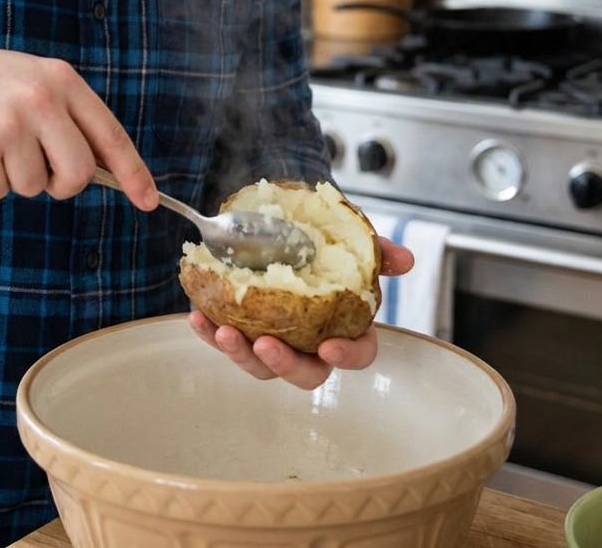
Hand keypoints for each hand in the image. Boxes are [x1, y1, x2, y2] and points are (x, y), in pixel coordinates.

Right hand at [0, 41, 156, 206]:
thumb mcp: (31, 80)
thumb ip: (68, 118)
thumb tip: (107, 171)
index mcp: (60, 79)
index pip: (109, 134)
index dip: (132, 172)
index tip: (148, 201)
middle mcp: (39, 99)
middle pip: (78, 174)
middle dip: (61, 183)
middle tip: (36, 167)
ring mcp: (7, 125)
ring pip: (34, 187)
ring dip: (14, 177)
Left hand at [187, 237, 414, 390]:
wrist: (286, 229)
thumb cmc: (324, 244)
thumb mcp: (350, 242)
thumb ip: (375, 251)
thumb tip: (405, 259)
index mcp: (346, 328)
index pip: (358, 355)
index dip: (347, 357)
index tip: (330, 348)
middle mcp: (310, 345)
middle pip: (305, 373)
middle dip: (284, 364)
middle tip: (266, 345)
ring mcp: (274, 343)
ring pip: (260, 366)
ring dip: (239, 353)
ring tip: (222, 332)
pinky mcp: (241, 332)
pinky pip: (225, 340)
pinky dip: (209, 332)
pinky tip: (196, 316)